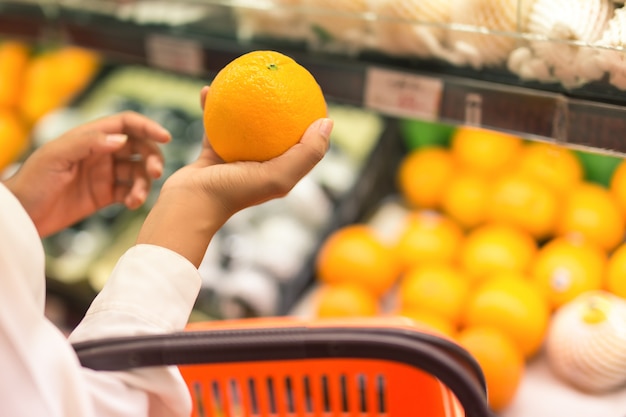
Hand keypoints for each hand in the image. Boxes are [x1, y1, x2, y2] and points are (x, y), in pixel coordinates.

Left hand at [4, 111, 170, 236]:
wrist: (21, 216)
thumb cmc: (32, 182)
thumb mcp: (56, 156)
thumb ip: (89, 143)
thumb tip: (122, 139)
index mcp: (90, 137)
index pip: (126, 124)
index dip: (147, 127)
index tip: (166, 137)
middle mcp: (100, 152)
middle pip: (138, 148)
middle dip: (152, 158)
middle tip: (156, 173)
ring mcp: (104, 174)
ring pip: (137, 172)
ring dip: (143, 183)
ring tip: (137, 199)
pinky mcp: (105, 195)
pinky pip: (130, 192)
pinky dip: (136, 197)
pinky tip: (131, 204)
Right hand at [136, 86, 332, 266]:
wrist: (190, 206)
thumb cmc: (233, 193)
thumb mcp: (278, 176)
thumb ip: (306, 153)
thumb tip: (327, 122)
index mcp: (280, 173)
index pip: (306, 146)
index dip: (314, 123)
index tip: (316, 97)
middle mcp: (261, 166)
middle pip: (278, 131)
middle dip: (282, 107)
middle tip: (283, 80)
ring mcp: (237, 159)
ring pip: (245, 125)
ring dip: (245, 103)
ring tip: (245, 78)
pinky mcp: (213, 154)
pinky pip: (214, 125)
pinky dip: (211, 108)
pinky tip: (208, 89)